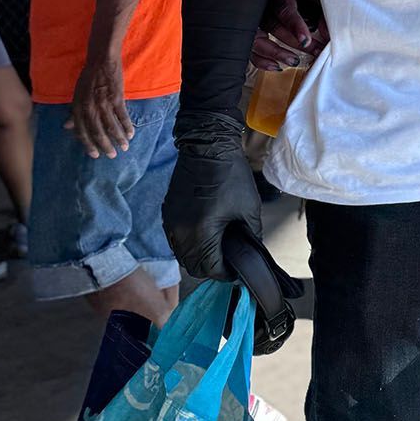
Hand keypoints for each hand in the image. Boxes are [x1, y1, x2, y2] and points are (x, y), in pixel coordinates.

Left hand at [68, 56, 132, 157]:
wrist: (101, 61)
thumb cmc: (88, 78)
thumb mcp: (77, 95)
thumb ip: (73, 112)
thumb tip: (67, 126)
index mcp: (77, 107)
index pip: (81, 131)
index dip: (88, 144)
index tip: (95, 155)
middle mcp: (89, 107)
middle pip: (97, 132)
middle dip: (105, 146)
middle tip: (112, 155)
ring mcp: (103, 103)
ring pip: (111, 126)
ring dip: (118, 139)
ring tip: (124, 147)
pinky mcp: (116, 98)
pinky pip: (122, 116)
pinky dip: (127, 126)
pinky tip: (131, 134)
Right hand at [163, 115, 262, 280]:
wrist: (207, 146)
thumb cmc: (231, 175)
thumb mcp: (249, 209)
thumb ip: (251, 237)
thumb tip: (250, 255)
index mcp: (200, 232)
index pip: (211, 269)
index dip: (227, 273)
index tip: (238, 269)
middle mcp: (180, 232)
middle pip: (194, 267)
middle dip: (212, 268)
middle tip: (229, 261)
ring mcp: (170, 223)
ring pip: (183, 255)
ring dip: (199, 258)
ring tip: (218, 249)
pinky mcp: (168, 213)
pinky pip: (176, 240)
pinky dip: (189, 244)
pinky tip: (205, 236)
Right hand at [251, 0, 328, 71]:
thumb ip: (322, 12)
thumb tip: (327, 35)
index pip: (285, 9)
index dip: (295, 26)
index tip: (306, 41)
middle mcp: (265, 6)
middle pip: (273, 26)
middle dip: (293, 43)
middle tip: (314, 52)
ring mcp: (256, 19)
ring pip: (257, 39)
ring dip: (275, 53)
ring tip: (294, 61)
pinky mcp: (253, 31)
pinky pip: (251, 48)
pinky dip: (261, 60)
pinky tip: (277, 66)